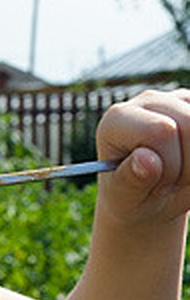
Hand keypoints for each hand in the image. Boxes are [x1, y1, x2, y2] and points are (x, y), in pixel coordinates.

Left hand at [95, 88, 189, 227]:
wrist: (152, 199)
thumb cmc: (133, 198)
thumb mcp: (126, 198)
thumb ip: (131, 180)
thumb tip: (146, 159)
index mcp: (117, 119)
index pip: (161, 131)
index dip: (169, 166)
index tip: (156, 185)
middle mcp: (145, 101)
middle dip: (187, 166)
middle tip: (170, 182)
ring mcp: (176, 99)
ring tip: (180, 174)